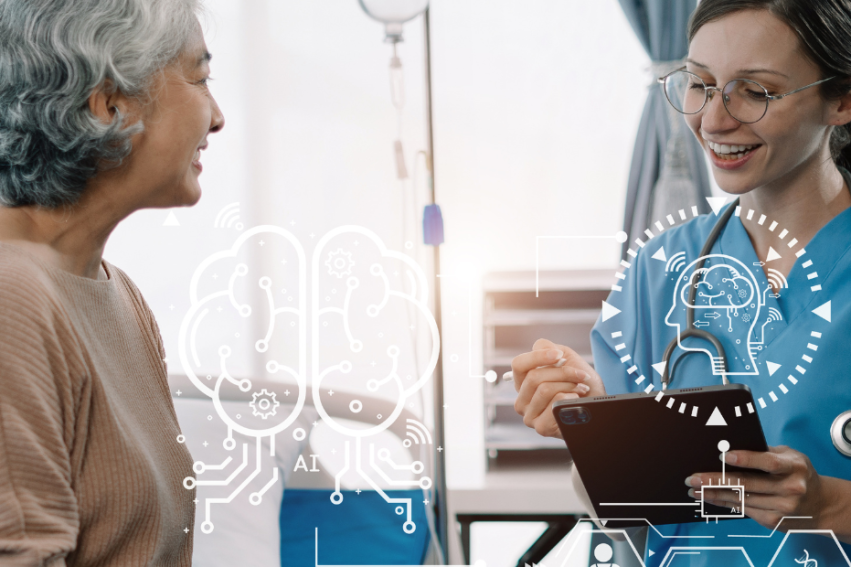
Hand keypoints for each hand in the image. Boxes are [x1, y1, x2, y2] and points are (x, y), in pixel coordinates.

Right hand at [511, 338, 606, 437]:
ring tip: (582, 389)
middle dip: (563, 372)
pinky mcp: (541, 427)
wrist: (598, 408)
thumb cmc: (581, 385)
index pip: (518, 364)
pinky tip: (576, 402)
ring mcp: (529, 416)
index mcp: (524, 383)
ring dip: (569, 385)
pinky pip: (554, 404)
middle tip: (581, 376)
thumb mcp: (567, 360)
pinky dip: (570, 399)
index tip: (560, 355)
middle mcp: (522, 400)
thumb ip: (550, 348)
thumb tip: (541, 348)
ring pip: (544, 389)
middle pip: (534, 377)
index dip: (538, 356)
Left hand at [686, 445, 823, 530]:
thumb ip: (764, 451)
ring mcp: (782, 507)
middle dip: (716, 480)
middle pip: (748, 484)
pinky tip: (708, 497)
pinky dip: (723, 503)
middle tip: (692, 477)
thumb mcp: (789, 456)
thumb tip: (729, 445)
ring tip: (693, 488)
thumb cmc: (796, 473)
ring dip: (713, 494)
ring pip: (741, 499)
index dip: (745, 459)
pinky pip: (743, 510)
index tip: (723, 456)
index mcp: (794, 466)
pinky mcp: (773, 521)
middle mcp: (791, 488)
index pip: (768, 463)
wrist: (820, 504)